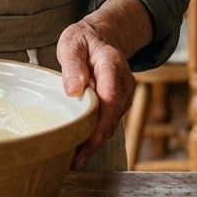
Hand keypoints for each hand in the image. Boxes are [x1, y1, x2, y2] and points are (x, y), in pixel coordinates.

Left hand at [56, 19, 136, 168]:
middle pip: (113, 118)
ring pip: (112, 124)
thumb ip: (72, 65)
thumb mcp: (72, 44)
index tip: (86, 143)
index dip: (100, 125)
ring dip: (95, 142)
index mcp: (113, 65)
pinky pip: (109, 123)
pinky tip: (81, 147)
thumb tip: (73, 90)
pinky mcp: (119, 104)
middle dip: (95, 142)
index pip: (110, 99)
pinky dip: (96, 136)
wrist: (102, 37)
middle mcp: (124, 83)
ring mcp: (124, 95)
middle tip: (74, 160)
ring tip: (74, 159)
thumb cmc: (84, 40)